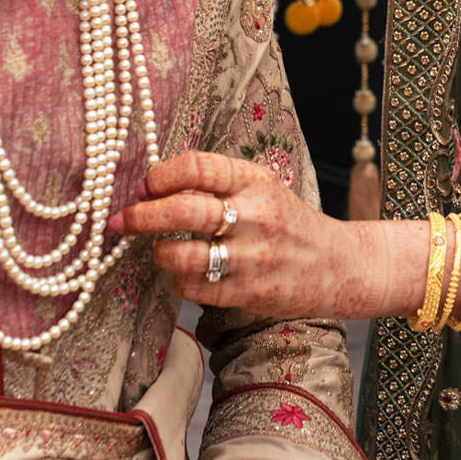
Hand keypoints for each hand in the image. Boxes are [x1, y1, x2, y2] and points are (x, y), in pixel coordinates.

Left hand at [110, 152, 397, 317]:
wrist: (337, 265)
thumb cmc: (287, 223)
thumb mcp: (262, 187)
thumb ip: (216, 183)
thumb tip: (151, 187)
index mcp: (254, 180)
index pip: (197, 167)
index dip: (161, 175)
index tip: (147, 185)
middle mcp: (255, 215)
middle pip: (182, 211)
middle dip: (142, 216)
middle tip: (123, 221)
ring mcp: (252, 257)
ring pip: (182, 255)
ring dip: (160, 253)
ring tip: (161, 250)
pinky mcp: (249, 293)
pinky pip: (195, 288)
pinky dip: (181, 282)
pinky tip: (188, 274)